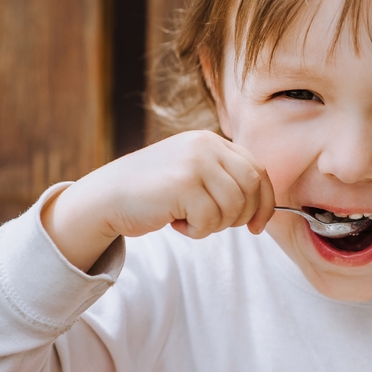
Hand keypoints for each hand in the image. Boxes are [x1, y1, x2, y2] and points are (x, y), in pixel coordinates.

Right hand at [42, 131, 273, 269]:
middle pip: (251, 189)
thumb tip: (263, 208)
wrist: (106, 197)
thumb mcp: (193, 174)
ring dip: (214, 225)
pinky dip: (196, 231)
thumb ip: (223, 179)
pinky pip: (210, 219)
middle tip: (213, 224)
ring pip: (233, 207)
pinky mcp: (183, 184)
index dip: (265, 202)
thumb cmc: (153, 193)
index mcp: (211, 140)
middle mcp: (206, 145)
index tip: (258, 226)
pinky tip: (175, 222)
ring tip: (188, 220)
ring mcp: (195, 162)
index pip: (258, 171)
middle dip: (241, 216)